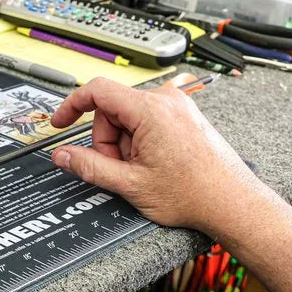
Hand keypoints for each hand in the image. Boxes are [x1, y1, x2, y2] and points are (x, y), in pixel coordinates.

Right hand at [49, 78, 272, 235]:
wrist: (231, 201)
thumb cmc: (194, 193)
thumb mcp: (131, 184)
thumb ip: (90, 167)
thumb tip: (64, 156)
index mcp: (150, 110)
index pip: (98, 91)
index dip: (72, 106)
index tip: (60, 122)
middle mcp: (165, 100)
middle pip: (112, 110)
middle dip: (108, 141)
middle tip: (120, 170)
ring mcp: (177, 106)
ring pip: (129, 118)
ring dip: (126, 145)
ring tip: (143, 171)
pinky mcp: (184, 115)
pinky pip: (148, 121)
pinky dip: (141, 142)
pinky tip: (153, 165)